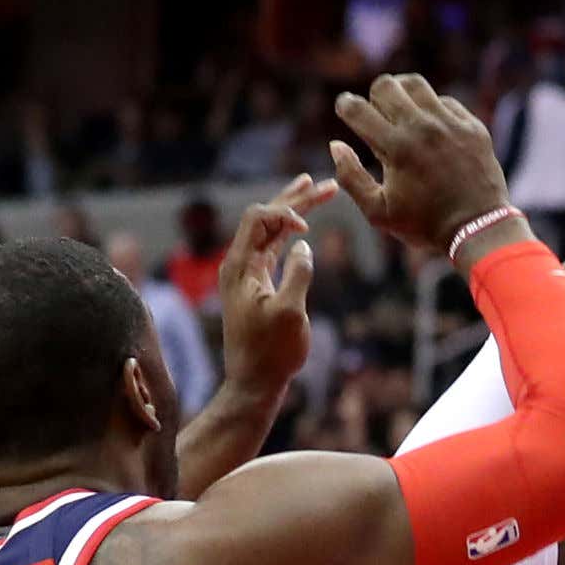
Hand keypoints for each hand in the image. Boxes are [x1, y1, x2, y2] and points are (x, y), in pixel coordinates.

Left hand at [218, 173, 337, 401]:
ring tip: (315, 189)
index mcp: (240, 266)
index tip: (310, 229)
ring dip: (293, 210)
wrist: (254, 382)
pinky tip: (302, 224)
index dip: (286, 213)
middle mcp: (239, 264)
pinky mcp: (257, 284)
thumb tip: (303, 245)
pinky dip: (288, 232)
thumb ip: (298, 274)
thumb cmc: (271, 352)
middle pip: (264, 218)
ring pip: (270, 230)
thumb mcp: (290, 312)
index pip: (259, 219)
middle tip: (325, 183)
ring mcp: (247, 273)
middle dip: (295, 199)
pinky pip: (271, 248)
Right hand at [332, 74, 511, 252]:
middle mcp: (423, 128)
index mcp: (396, 148)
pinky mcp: (473, 127)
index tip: (345, 108)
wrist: (479, 229)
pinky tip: (430, 127)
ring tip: (400, 111)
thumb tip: (335, 145)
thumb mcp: (378, 212)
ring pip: (415, 84)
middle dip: (373, 97)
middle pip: (385, 86)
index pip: (358, 108)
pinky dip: (432, 109)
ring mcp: (450, 124)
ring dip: (401, 93)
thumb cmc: (424, 225)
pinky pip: (445, 101)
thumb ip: (351, 177)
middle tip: (376, 114)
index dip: (345, 105)